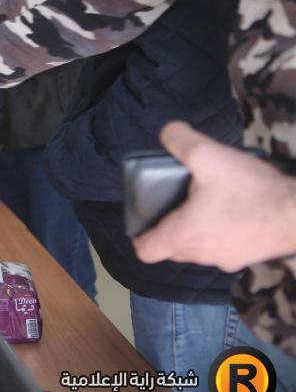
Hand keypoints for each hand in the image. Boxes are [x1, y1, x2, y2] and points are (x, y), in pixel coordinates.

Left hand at [133, 121, 295, 271]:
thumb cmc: (252, 190)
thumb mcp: (207, 155)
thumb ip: (179, 141)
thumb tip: (167, 132)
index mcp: (183, 236)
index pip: (146, 250)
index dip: (140, 233)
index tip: (146, 215)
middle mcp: (202, 255)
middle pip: (172, 248)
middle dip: (170, 225)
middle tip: (177, 199)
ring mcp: (229, 259)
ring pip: (200, 248)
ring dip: (198, 228)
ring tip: (208, 200)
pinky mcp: (251, 256)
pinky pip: (226, 246)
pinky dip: (224, 231)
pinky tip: (236, 207)